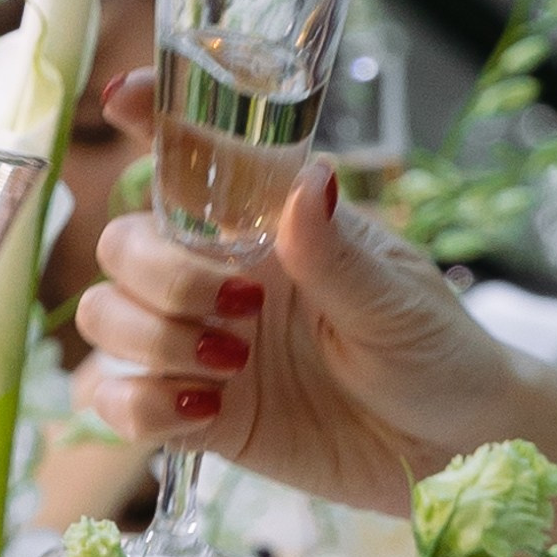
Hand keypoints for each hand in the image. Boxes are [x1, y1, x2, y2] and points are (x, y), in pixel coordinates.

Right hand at [70, 77, 556, 511]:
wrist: (452, 453)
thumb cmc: (436, 355)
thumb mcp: (396, 301)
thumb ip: (337, 253)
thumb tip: (307, 182)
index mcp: (268, 226)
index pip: (192, 156)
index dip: (148, 118)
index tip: (122, 103)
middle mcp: (220, 277)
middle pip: (122, 244)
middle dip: (160, 276)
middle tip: (239, 313)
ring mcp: (200, 346)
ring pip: (105, 317)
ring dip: (150, 341)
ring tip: (229, 370)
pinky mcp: (196, 416)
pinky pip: (116, 400)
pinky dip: (140, 406)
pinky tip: (202, 414)